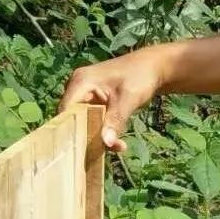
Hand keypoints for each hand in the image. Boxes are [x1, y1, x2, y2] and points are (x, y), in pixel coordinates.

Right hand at [58, 44, 173, 152]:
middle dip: (87, 137)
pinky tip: (118, 142)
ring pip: (83, 122)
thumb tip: (106, 143)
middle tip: (108, 150)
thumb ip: (116, 120)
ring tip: (119, 147)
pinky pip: (92, 121)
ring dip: (98, 137)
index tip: (82, 150)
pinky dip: (103, 132)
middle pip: (73, 119)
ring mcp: (85, 95)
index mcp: (81, 82)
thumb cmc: (141, 76)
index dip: (69, 131)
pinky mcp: (93, 102)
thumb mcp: (129, 98)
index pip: (65, 111)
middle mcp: (77, 87)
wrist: (153, 68)